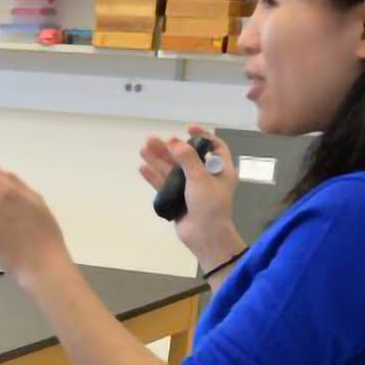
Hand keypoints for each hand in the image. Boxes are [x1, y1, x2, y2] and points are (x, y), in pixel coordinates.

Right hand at [139, 125, 242, 266]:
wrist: (204, 235)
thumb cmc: (209, 204)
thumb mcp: (201, 178)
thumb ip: (188, 159)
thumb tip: (175, 143)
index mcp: (220, 170)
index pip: (214, 147)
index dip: (202, 136)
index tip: (188, 128)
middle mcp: (206, 177)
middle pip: (187, 157)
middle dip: (171, 148)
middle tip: (155, 139)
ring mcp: (191, 189)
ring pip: (172, 170)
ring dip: (158, 159)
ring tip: (144, 148)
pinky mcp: (178, 199)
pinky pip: (164, 184)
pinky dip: (154, 176)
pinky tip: (143, 167)